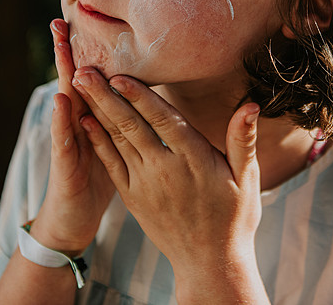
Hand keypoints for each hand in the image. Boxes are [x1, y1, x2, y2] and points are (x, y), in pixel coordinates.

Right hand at [30, 20, 114, 255]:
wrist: (76, 219)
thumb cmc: (101, 177)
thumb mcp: (117, 142)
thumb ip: (126, 117)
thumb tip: (149, 94)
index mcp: (95, 115)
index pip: (95, 77)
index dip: (93, 51)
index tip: (93, 19)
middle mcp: (78, 121)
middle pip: (76, 81)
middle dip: (68, 50)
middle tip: (63, 18)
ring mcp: (68, 140)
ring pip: (66, 102)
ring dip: (62, 74)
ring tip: (60, 45)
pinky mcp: (65, 164)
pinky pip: (63, 140)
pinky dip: (62, 120)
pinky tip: (62, 100)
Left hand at [71, 68, 261, 281]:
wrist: (210, 263)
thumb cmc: (234, 217)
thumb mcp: (246, 177)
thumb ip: (243, 139)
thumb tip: (252, 105)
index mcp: (193, 160)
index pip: (162, 120)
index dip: (139, 96)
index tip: (120, 74)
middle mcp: (164, 170)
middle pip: (130, 125)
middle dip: (105, 95)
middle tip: (84, 69)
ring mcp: (144, 185)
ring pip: (116, 140)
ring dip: (96, 111)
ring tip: (80, 85)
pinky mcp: (133, 198)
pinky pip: (111, 164)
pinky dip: (97, 141)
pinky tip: (86, 122)